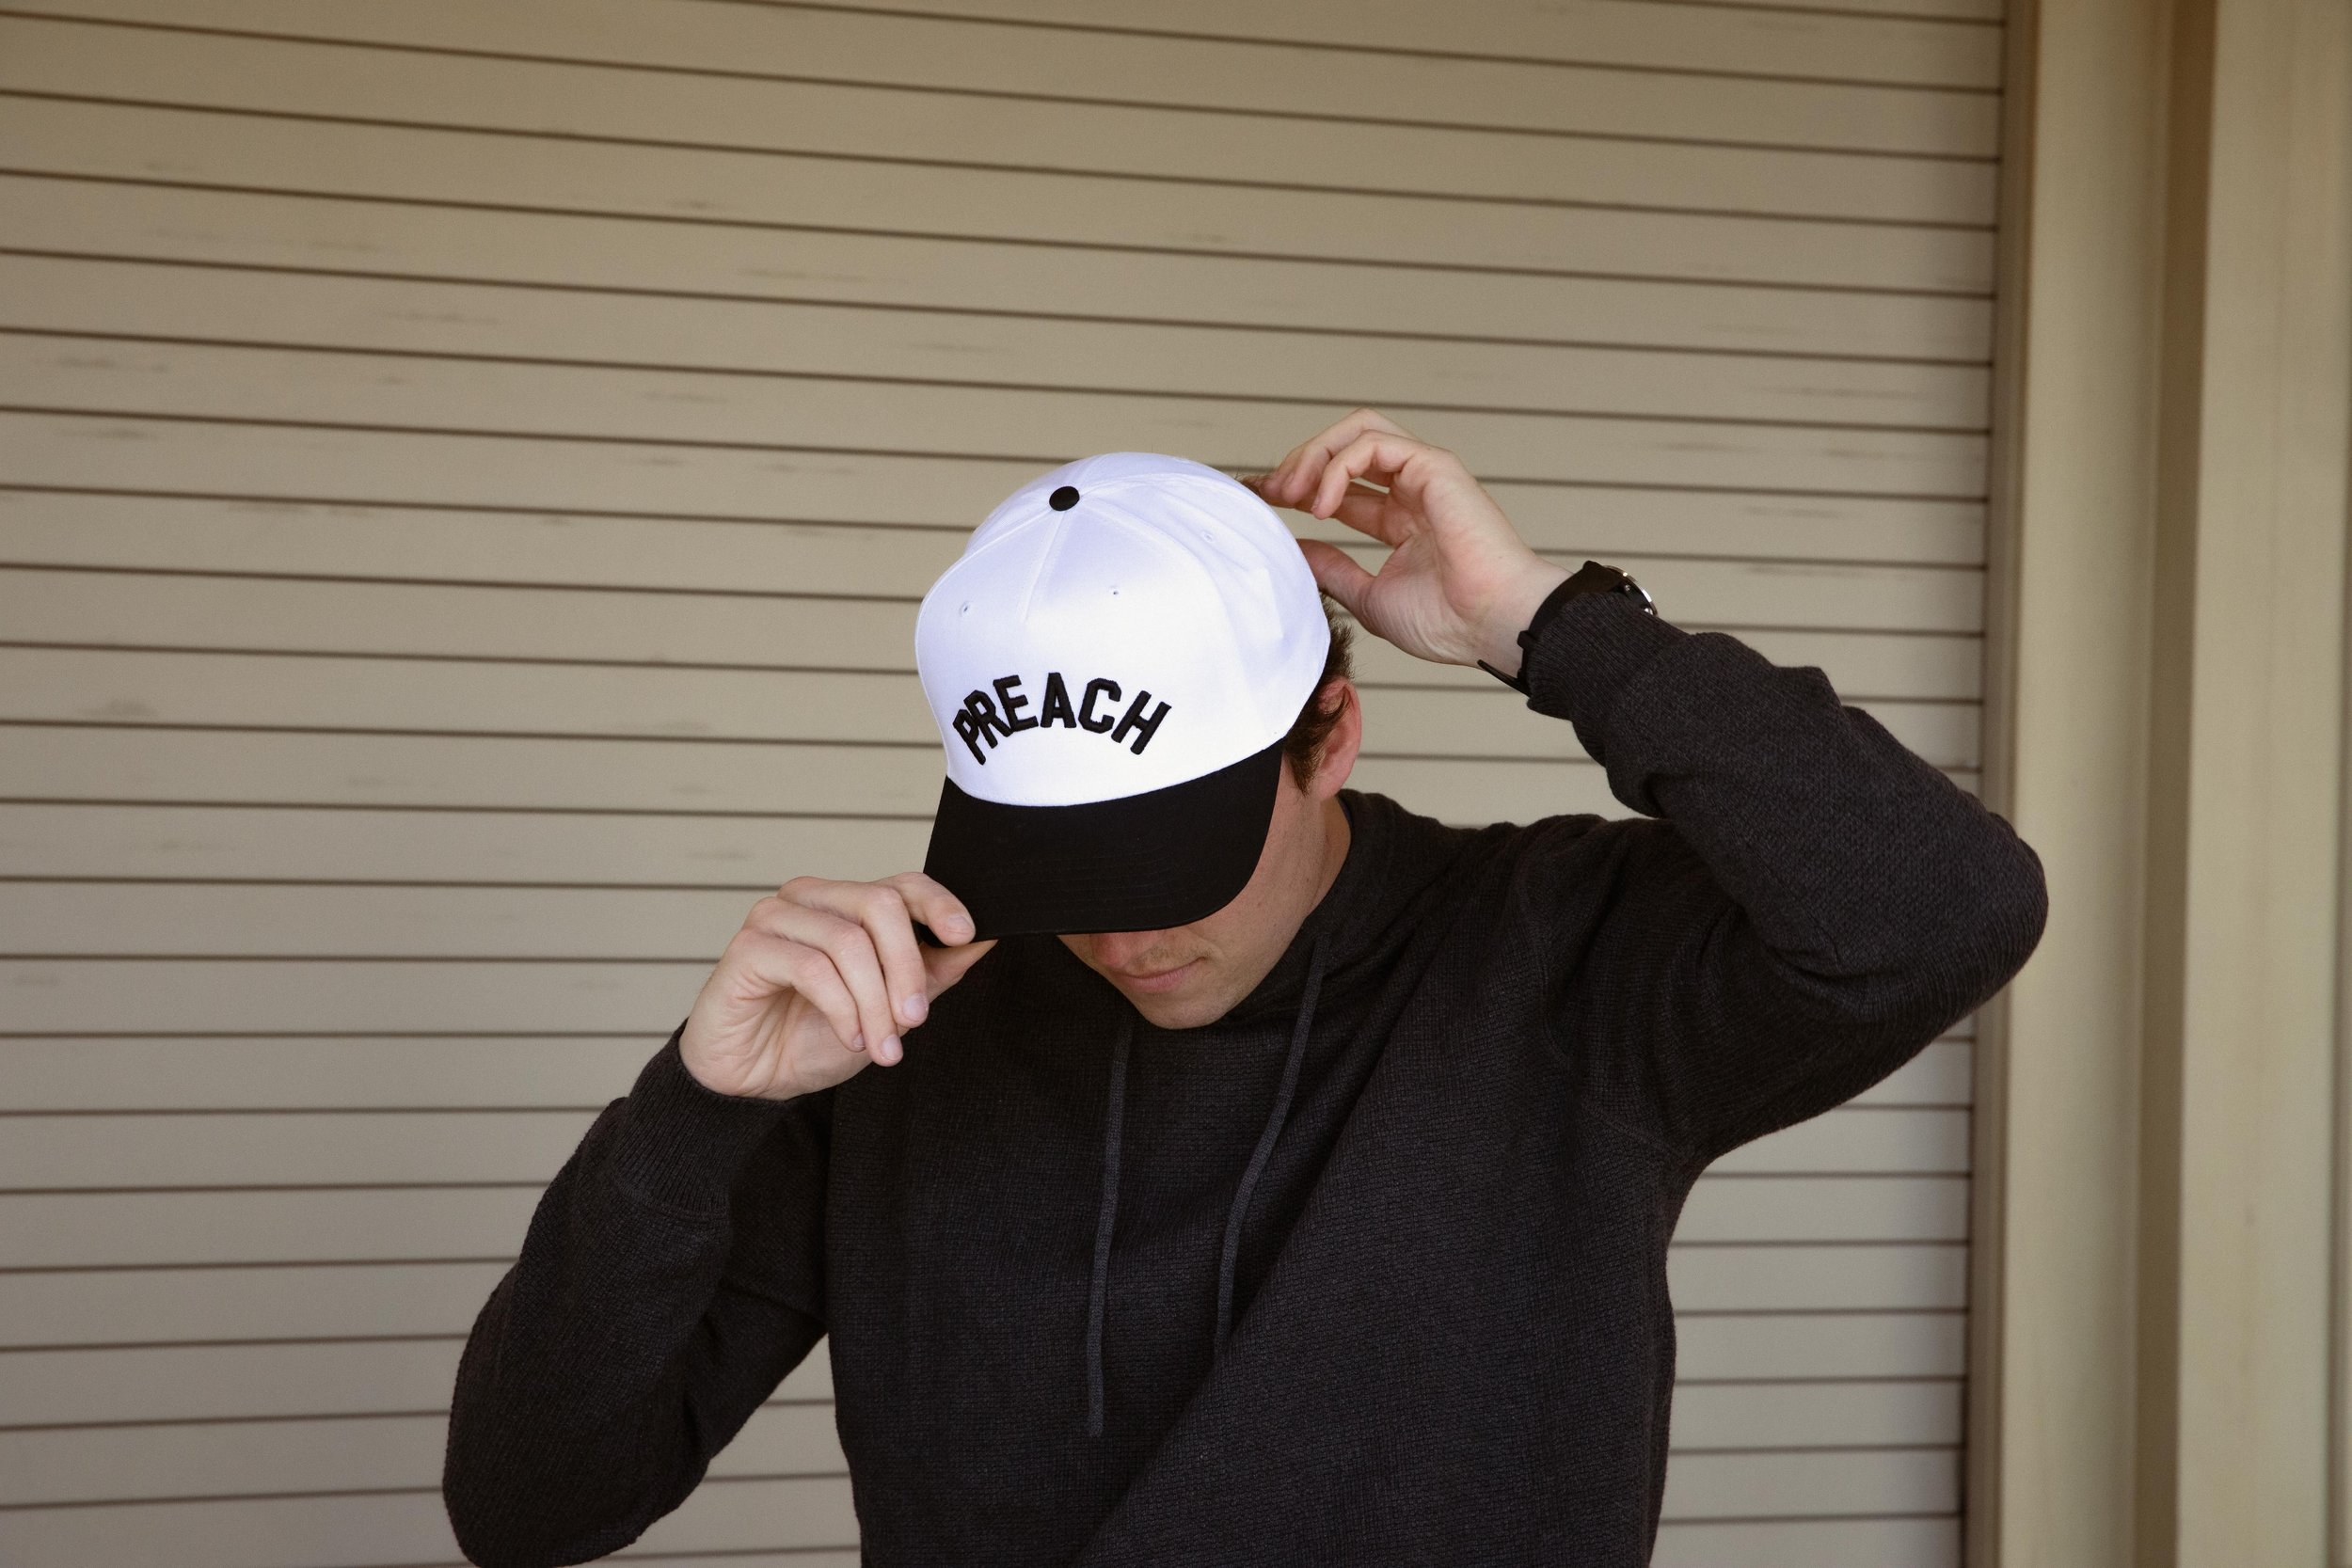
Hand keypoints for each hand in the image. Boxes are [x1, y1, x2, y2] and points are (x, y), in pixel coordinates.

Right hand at [679, 873, 996, 1100]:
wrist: (754, 1079)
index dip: (938, 904)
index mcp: (847, 905)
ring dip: (874, 1003)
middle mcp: (812, 900)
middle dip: (907, 969)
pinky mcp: (749, 948)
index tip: (965, 935)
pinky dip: (841, 1009)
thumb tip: (981, 940)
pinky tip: (849, 1038)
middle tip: (915, 1021)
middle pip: (880, 905)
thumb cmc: (813, 1037)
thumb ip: (931, 973)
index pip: (901, 884)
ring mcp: (776, 918)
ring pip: (849, 942)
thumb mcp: (889, 1010)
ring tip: (881, 1045)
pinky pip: (812, 968)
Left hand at [1242, 410, 1567, 676]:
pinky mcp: (1434, 465)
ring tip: (1290, 492)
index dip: (1297, 485)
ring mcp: (1426, 474)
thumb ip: (1333, 569)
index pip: (1341, 486)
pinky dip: (1337, 466)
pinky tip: (1321, 504)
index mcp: (1402, 519)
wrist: (1491, 624)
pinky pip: (1372, 443)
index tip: (1258, 498)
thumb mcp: (1368, 596)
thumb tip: (1294, 549)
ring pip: (1358, 431)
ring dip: (1314, 455)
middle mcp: (1414, 490)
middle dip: (1300, 463)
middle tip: (1268, 493)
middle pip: (1345, 447)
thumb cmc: (1447, 621)